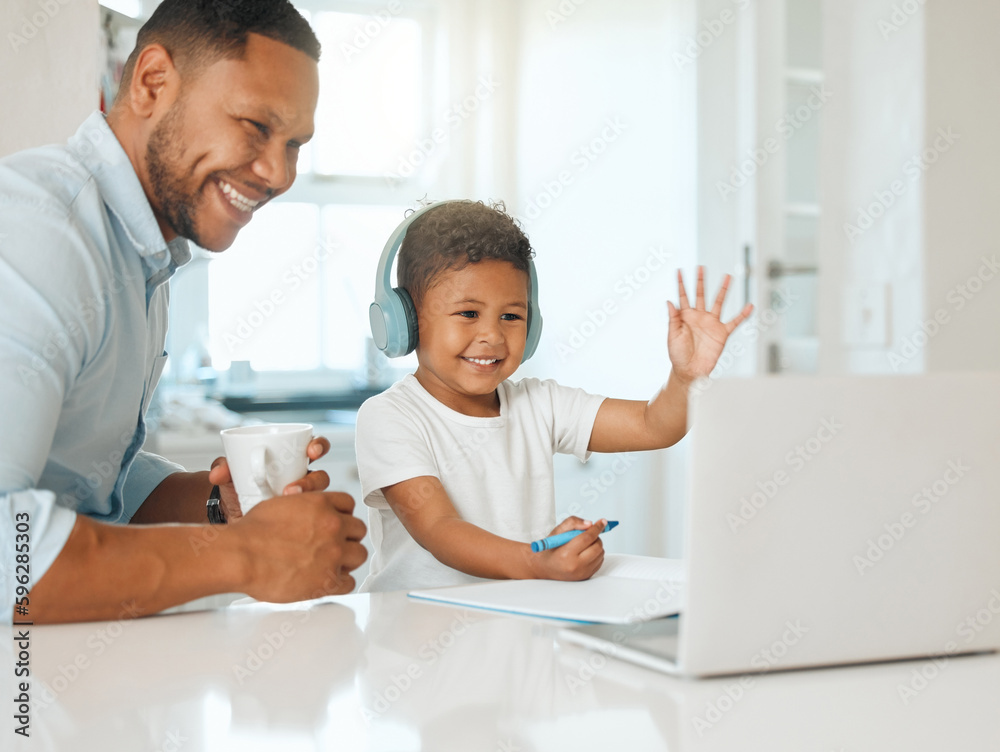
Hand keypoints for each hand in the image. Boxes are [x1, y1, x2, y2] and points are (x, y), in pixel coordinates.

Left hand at [208, 435, 332, 520]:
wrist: (229, 514)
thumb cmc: (237, 484)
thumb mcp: (229, 473)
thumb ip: (222, 467)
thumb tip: (217, 473)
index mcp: (293, 460)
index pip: (315, 447)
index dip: (319, 447)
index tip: (311, 452)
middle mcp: (302, 479)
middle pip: (322, 477)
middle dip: (314, 482)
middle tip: (293, 490)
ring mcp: (302, 502)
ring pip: (318, 502)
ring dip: (305, 506)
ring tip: (282, 512)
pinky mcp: (298, 521)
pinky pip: (308, 523)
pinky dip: (300, 525)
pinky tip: (283, 528)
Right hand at [235, 491, 367, 600]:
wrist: (241, 555)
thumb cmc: (251, 533)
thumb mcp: (281, 505)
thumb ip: (302, 507)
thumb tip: (305, 516)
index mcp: (321, 504)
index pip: (348, 504)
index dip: (342, 515)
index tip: (336, 523)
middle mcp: (332, 526)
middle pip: (358, 529)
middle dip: (347, 537)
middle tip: (333, 545)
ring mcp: (333, 553)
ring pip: (359, 554)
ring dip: (347, 559)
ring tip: (331, 564)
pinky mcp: (328, 580)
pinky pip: (350, 582)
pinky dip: (339, 584)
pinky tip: (326, 582)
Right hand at [528, 518, 605, 580]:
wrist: (544, 567)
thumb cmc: (550, 549)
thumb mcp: (557, 531)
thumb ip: (572, 523)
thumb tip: (589, 524)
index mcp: (566, 554)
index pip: (587, 538)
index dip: (597, 528)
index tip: (603, 522)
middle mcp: (575, 566)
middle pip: (597, 546)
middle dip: (596, 537)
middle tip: (588, 534)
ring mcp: (582, 573)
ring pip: (600, 554)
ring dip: (596, 545)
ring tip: (583, 544)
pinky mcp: (586, 576)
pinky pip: (599, 562)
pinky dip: (596, 554)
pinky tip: (585, 552)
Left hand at [667, 266, 752, 381]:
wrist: (690, 371)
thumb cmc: (678, 355)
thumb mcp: (672, 336)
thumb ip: (672, 318)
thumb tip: (669, 301)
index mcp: (685, 317)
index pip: (683, 296)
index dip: (681, 284)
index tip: (679, 270)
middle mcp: (699, 317)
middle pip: (701, 294)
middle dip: (701, 281)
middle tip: (701, 267)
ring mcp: (711, 324)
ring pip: (718, 303)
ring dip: (723, 290)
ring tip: (728, 277)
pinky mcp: (722, 333)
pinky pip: (734, 322)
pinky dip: (743, 315)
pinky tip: (749, 306)